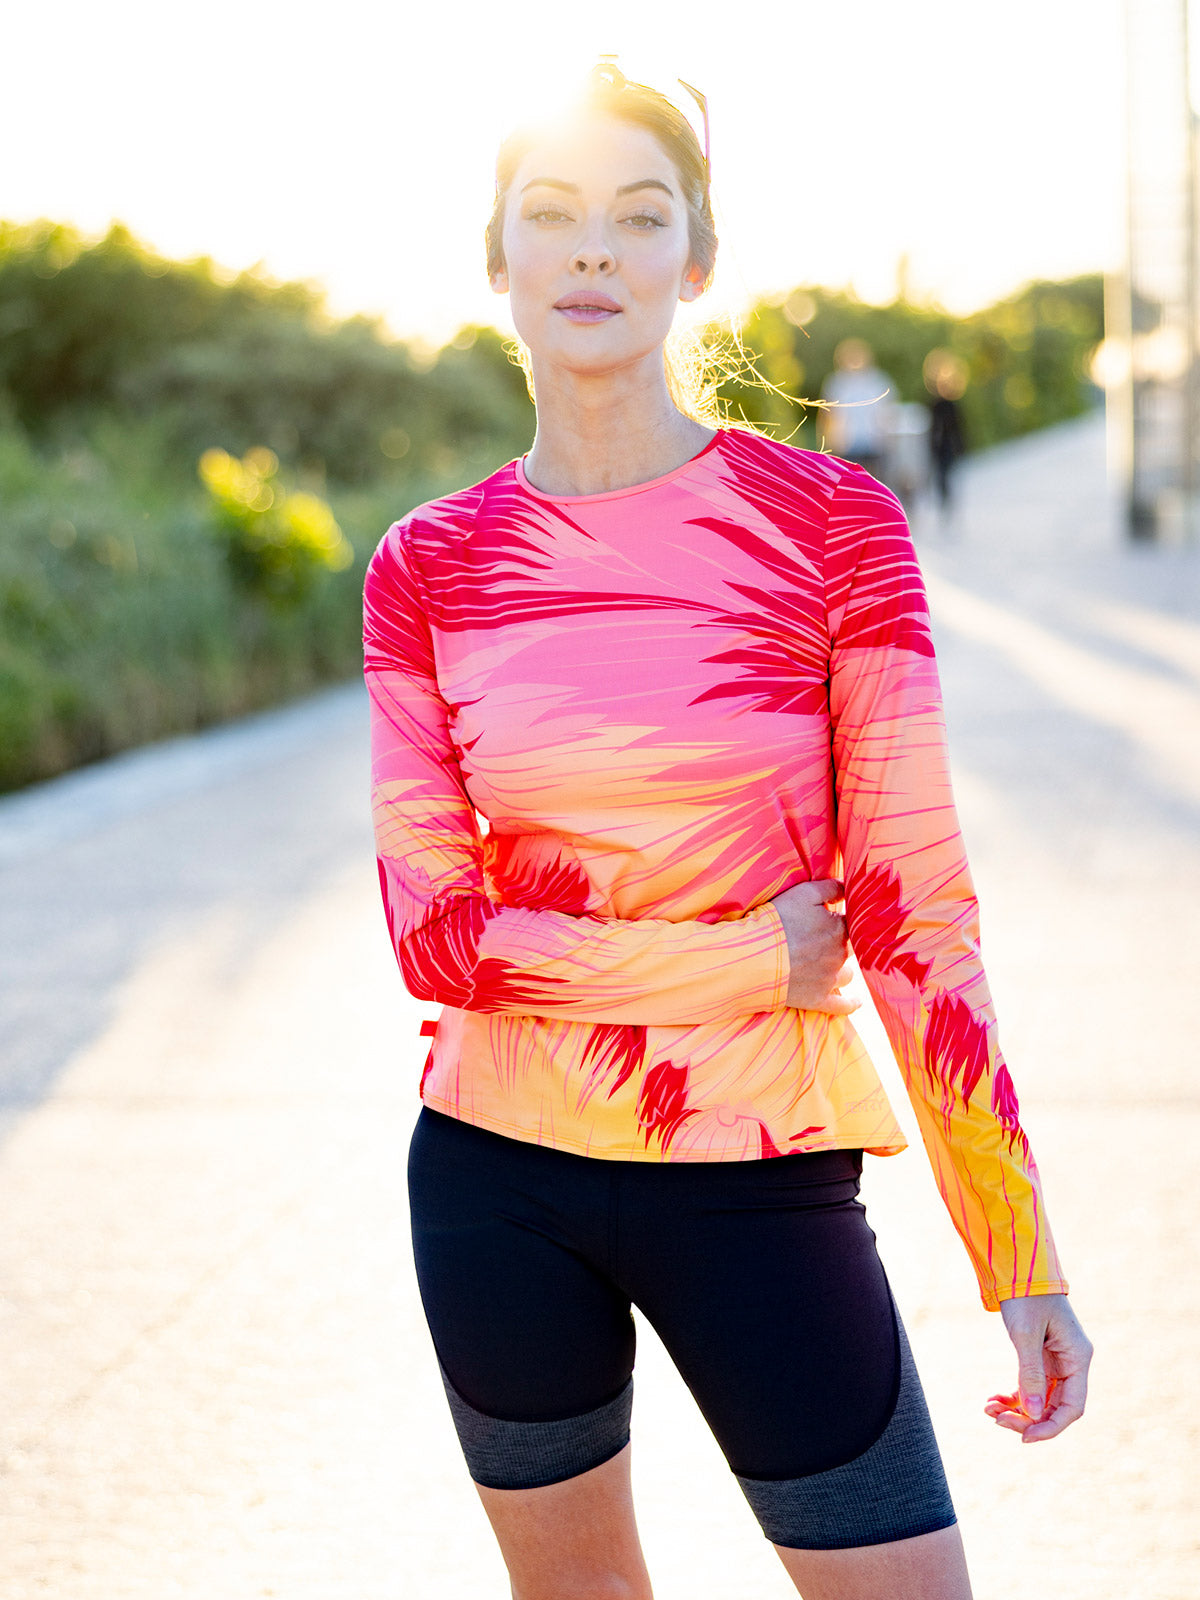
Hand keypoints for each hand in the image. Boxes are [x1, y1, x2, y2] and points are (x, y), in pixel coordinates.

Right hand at [769, 879, 859, 1015]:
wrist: (756, 956)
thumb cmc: (779, 921)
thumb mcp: (804, 893)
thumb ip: (831, 888)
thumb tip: (847, 888)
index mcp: (839, 929)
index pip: (852, 923)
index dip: (842, 920)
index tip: (833, 919)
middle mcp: (840, 955)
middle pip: (849, 949)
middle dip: (839, 945)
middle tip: (822, 941)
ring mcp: (830, 980)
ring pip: (847, 974)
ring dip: (842, 970)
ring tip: (830, 967)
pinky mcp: (818, 999)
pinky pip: (842, 1005)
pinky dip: (850, 1003)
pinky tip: (856, 1002)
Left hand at [988, 1293, 1092, 1442]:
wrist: (1018, 1266)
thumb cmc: (1026, 1294)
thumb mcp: (1025, 1333)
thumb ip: (1029, 1372)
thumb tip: (1031, 1412)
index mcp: (1078, 1357)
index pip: (1072, 1406)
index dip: (1051, 1427)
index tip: (1024, 1437)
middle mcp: (1072, 1362)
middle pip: (1055, 1406)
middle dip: (1027, 1418)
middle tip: (997, 1420)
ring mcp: (1057, 1360)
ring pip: (1040, 1398)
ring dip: (1017, 1408)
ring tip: (988, 1409)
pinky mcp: (1041, 1356)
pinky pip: (1030, 1386)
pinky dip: (1013, 1396)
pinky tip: (992, 1400)